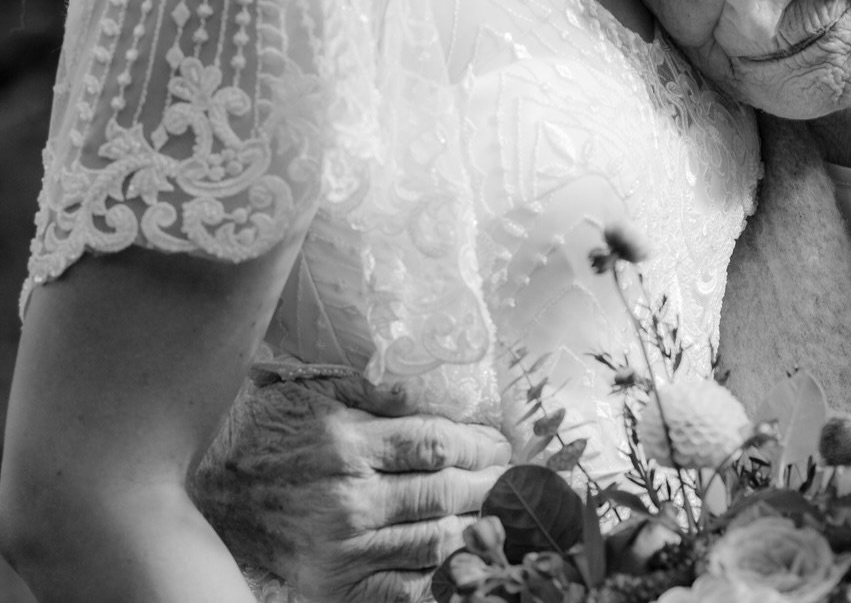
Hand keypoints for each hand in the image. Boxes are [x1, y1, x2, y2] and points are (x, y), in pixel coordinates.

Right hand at [194, 370, 510, 602]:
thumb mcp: (319, 393)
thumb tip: (429, 387)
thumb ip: (376, 389)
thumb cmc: (273, 433)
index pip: (436, 444)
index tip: (502, 443)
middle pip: (444, 495)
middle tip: (516, 481)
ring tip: (506, 517)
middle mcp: (350, 500)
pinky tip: (469, 567)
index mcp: (349, 446)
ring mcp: (344, 550)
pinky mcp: (336, 587)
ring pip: (435, 544)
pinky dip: (443, 583)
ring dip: (479, 530)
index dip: (479, 444)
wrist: (213, 494)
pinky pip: (404, 592)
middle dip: (490, 486)